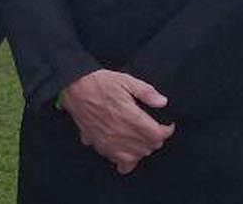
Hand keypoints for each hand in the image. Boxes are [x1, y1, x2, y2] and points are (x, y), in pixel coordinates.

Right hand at [59, 69, 174, 174]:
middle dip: (155, 138)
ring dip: (142, 149)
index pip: (157, 135)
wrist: (75, 87)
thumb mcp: (126, 80)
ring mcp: (109, 142)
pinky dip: (127, 159)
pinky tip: (127, 148)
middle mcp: (121, 133)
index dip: (166, 131)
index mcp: (130, 117)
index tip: (167, 125)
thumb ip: (146, 92)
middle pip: (148, 147)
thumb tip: (163, 102)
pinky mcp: (99, 146)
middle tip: (154, 128)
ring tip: (142, 138)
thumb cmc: (101, 83)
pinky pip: (118, 162)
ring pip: (136, 157)